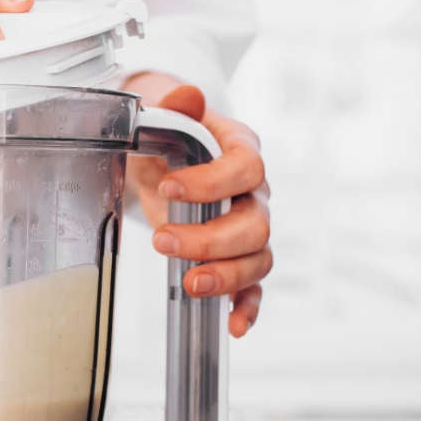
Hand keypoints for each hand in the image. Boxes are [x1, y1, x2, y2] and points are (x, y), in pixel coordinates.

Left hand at [125, 74, 271, 337]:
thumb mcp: (163, 113)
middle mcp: (254, 192)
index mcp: (242, 150)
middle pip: (254, 224)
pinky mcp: (239, 257)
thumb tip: (187, 96)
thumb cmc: (168, 134)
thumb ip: (176, 105)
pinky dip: (247, 307)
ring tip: (188, 283)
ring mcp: (250, 228)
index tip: (168, 187)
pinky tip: (232, 325)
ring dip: (225, 275)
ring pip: (257, 258)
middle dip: (210, 238)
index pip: (245, 168)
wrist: (164, 154)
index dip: (211, 183)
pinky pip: (255, 286)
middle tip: (163, 241)